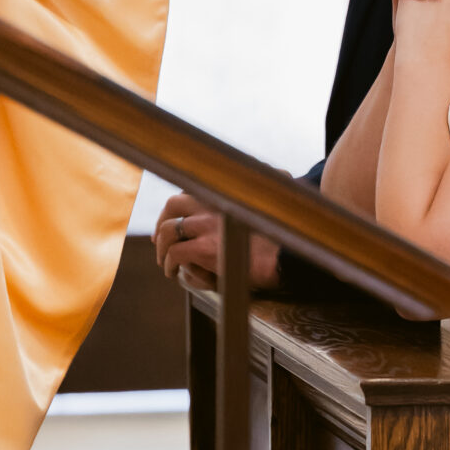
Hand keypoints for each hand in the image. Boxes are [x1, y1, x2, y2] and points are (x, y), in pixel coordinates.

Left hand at [153, 197, 281, 293]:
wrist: (289, 259)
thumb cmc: (283, 238)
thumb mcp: (271, 205)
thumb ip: (261, 192)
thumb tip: (277, 176)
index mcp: (227, 193)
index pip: (192, 189)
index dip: (178, 206)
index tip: (174, 219)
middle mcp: (215, 203)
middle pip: (174, 204)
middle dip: (162, 222)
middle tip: (160, 240)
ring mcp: (208, 225)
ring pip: (169, 230)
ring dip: (162, 247)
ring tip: (166, 262)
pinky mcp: (207, 248)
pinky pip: (175, 253)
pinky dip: (169, 264)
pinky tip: (173, 272)